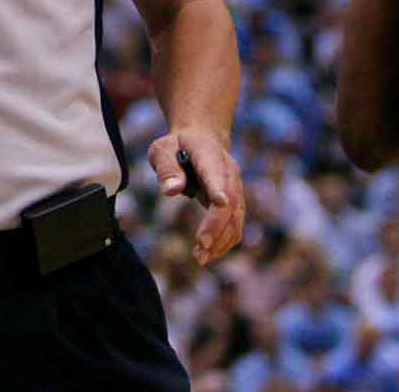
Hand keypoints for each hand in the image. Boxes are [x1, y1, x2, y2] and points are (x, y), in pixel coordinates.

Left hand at [150, 127, 244, 266]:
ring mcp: (236, 188)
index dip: (219, 187)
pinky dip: (224, 242)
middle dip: (217, 225)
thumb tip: (172, 190)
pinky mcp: (236, 204)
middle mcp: (229, 172)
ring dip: (221, 240)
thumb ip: (167, 168)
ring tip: (200, 258)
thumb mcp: (162, 149)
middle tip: (200, 247)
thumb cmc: (177, 146)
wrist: (201, 140)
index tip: (220, 203)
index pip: (216, 172)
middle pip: (230, 201)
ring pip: (236, 218)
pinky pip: (235, 225)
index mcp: (209, 153)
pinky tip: (208, 254)